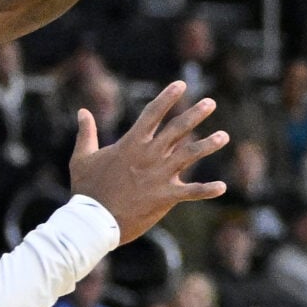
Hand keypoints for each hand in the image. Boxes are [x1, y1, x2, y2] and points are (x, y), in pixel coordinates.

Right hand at [66, 82, 227, 241]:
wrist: (93, 222)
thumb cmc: (87, 190)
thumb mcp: (82, 158)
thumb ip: (86, 133)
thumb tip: (82, 111)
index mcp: (131, 143)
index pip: (153, 113)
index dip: (168, 98)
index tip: (181, 84)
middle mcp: (150, 155)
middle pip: (178, 129)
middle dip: (195, 114)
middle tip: (211, 102)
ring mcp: (160, 175)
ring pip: (190, 155)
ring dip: (208, 145)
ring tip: (224, 136)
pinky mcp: (165, 197)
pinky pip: (191, 192)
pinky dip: (207, 190)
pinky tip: (222, 187)